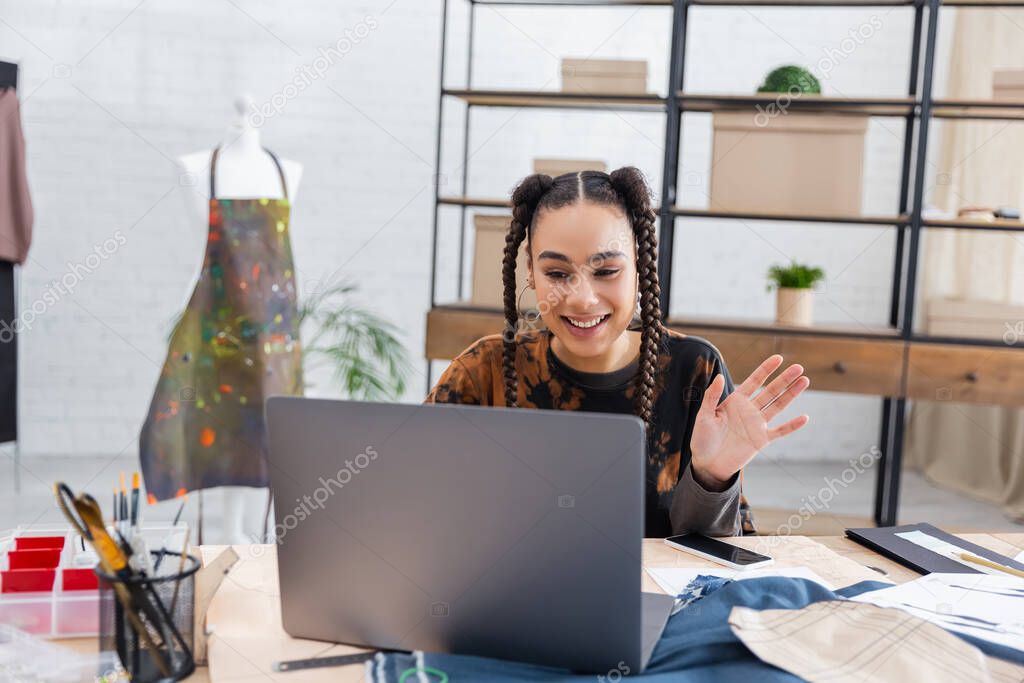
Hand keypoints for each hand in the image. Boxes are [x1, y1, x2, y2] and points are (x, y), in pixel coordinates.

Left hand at [689, 355, 809, 486]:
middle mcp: (749, 410)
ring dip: (791, 394)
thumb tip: (718, 376)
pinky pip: (780, 431)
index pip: (754, 381)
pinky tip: (805, 417)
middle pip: (770, 391)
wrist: (707, 463)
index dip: (766, 369)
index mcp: (735, 401)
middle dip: (784, 379)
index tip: (778, 358)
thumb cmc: (702, 438)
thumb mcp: (704, 415)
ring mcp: (757, 424)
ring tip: (805, 381)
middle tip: (798, 367)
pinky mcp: (761, 440)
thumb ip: (711, 396)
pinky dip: (792, 426)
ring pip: (778, 406)